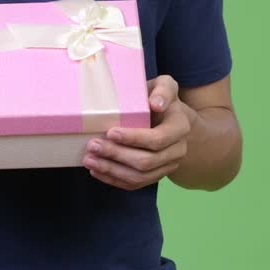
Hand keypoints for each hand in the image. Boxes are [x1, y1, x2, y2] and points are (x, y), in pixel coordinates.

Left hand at [82, 75, 190, 190]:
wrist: (170, 119)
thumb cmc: (160, 98)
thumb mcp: (166, 86)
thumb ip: (163, 90)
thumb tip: (156, 104)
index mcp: (180, 127)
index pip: (157, 139)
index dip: (133, 138)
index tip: (110, 132)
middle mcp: (177, 151)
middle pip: (146, 161)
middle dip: (116, 155)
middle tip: (93, 145)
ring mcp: (167, 166)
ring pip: (140, 176)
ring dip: (112, 170)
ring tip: (90, 160)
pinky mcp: (156, 175)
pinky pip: (136, 184)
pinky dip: (114, 180)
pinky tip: (97, 171)